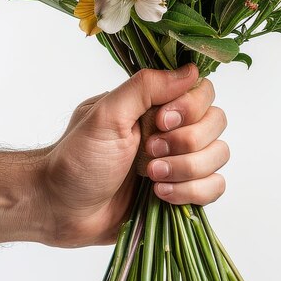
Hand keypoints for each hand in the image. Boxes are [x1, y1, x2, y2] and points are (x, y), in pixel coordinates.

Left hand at [39, 64, 229, 247]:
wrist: (61, 209)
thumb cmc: (77, 158)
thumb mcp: (106, 115)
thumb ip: (146, 87)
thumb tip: (190, 71)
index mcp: (156, 105)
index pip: (203, 91)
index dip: (190, 108)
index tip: (161, 122)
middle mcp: (173, 129)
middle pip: (216, 123)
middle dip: (186, 143)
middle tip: (149, 152)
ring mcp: (179, 161)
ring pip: (219, 155)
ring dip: (186, 169)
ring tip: (151, 178)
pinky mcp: (182, 192)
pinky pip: (215, 188)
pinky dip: (192, 193)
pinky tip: (161, 195)